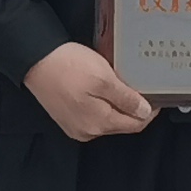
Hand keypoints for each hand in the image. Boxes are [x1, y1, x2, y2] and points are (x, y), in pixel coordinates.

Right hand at [21, 40, 159, 141]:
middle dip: (133, 107)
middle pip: (121, 123)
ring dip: (118, 105)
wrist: (34, 59)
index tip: (156, 95)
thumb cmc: (68, 66)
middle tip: (139, 86)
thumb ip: (125, 98)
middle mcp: (87, 131)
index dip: (149, 111)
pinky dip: (103, 104)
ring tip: (121, 84)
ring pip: (107, 119)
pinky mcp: (67, 117)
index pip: (135, 125)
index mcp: (99, 123)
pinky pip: (93, 115)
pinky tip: (102, 88)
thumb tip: (144, 112)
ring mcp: (75, 126)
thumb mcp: (103, 78)